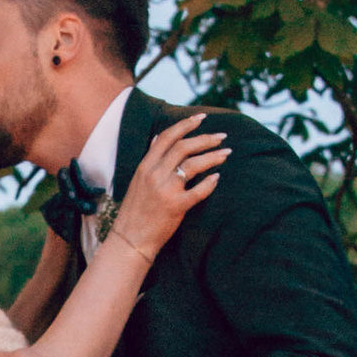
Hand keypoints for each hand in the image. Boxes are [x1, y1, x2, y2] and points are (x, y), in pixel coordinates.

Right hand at [106, 115, 227, 259]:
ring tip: (226, 153)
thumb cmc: (136, 209)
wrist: (130, 238)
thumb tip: (158, 137)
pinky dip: (210, 183)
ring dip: (213, 157)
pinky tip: (217, 177)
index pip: (168, 137)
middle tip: (222, 137)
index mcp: (146, 166)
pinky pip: (198, 191)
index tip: (202, 118)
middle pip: (184, 147)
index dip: (186, 124)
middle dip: (205, 139)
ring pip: (194, 165)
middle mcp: (155, 174)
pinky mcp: (176, 207)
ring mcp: (166, 190)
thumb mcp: (138, 179)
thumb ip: (150, 158)